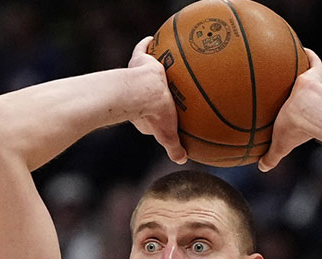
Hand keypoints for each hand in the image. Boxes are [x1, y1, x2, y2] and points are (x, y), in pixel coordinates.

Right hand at [128, 37, 186, 163]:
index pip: (152, 111)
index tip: (163, 111)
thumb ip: (173, 147)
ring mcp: (138, 74)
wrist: (140, 93)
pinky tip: (153, 37)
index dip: (158, 112)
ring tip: (158, 60)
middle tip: (160, 86)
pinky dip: (147, 43)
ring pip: (145, 70)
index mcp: (144, 110)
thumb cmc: (153, 115)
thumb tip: (183, 160)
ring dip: (149, 65)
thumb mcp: (167, 134)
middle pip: (147, 89)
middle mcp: (139, 91)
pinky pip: (143, 48)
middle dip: (151, 89)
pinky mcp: (140, 59)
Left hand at [259, 48, 321, 171]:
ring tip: (287, 60)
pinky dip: (307, 53)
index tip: (286, 108)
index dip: (294, 110)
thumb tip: (262, 167)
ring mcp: (315, 86)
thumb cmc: (296, 129)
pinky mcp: (315, 73)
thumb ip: (272, 156)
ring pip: (308, 75)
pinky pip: (312, 59)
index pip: (298, 112)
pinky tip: (295, 44)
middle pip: (304, 92)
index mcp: (304, 116)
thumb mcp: (281, 145)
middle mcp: (312, 100)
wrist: (310, 112)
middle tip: (285, 84)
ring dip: (301, 68)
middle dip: (298, 89)